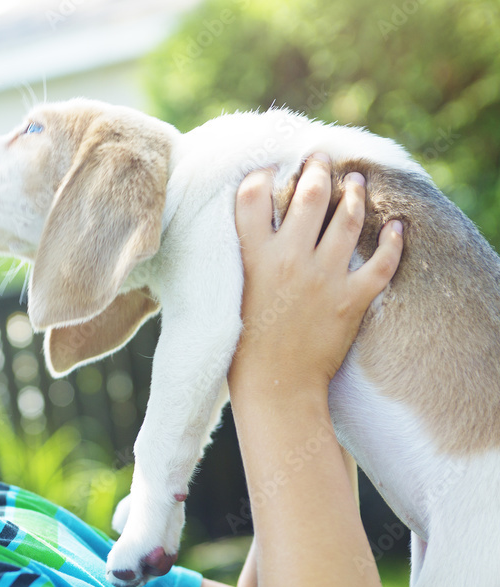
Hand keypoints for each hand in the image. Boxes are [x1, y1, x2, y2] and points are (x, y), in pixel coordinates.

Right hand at [227, 153, 403, 395]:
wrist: (275, 387)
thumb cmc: (241, 346)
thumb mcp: (228, 294)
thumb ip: (239, 259)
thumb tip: (242, 232)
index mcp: (252, 257)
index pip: (255, 196)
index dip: (263, 175)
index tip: (270, 169)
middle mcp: (289, 259)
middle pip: (308, 196)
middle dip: (317, 170)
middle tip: (320, 159)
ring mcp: (324, 278)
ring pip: (347, 219)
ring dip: (353, 193)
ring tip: (355, 181)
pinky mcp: (352, 299)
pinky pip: (382, 261)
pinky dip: (394, 241)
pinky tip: (398, 226)